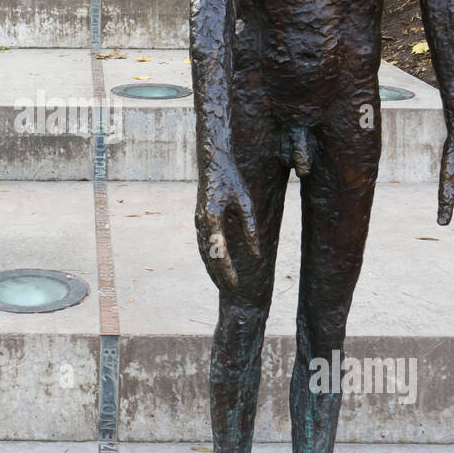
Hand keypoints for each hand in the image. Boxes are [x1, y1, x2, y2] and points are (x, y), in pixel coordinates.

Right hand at [195, 165, 259, 289]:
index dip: (227, 271)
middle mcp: (201, 222)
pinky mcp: (199, 219)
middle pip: (208, 256)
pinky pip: (203, 243)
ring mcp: (198, 221)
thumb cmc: (232, 180)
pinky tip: (216, 265)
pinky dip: (209, 257)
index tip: (236, 284)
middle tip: (231, 290)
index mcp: (212, 218)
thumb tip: (255, 256)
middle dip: (219, 274)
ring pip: (203, 251)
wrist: (212, 162)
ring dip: (212, 268)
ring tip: (222, 283)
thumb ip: (250, 230)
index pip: (219, 252)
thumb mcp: (246, 203)